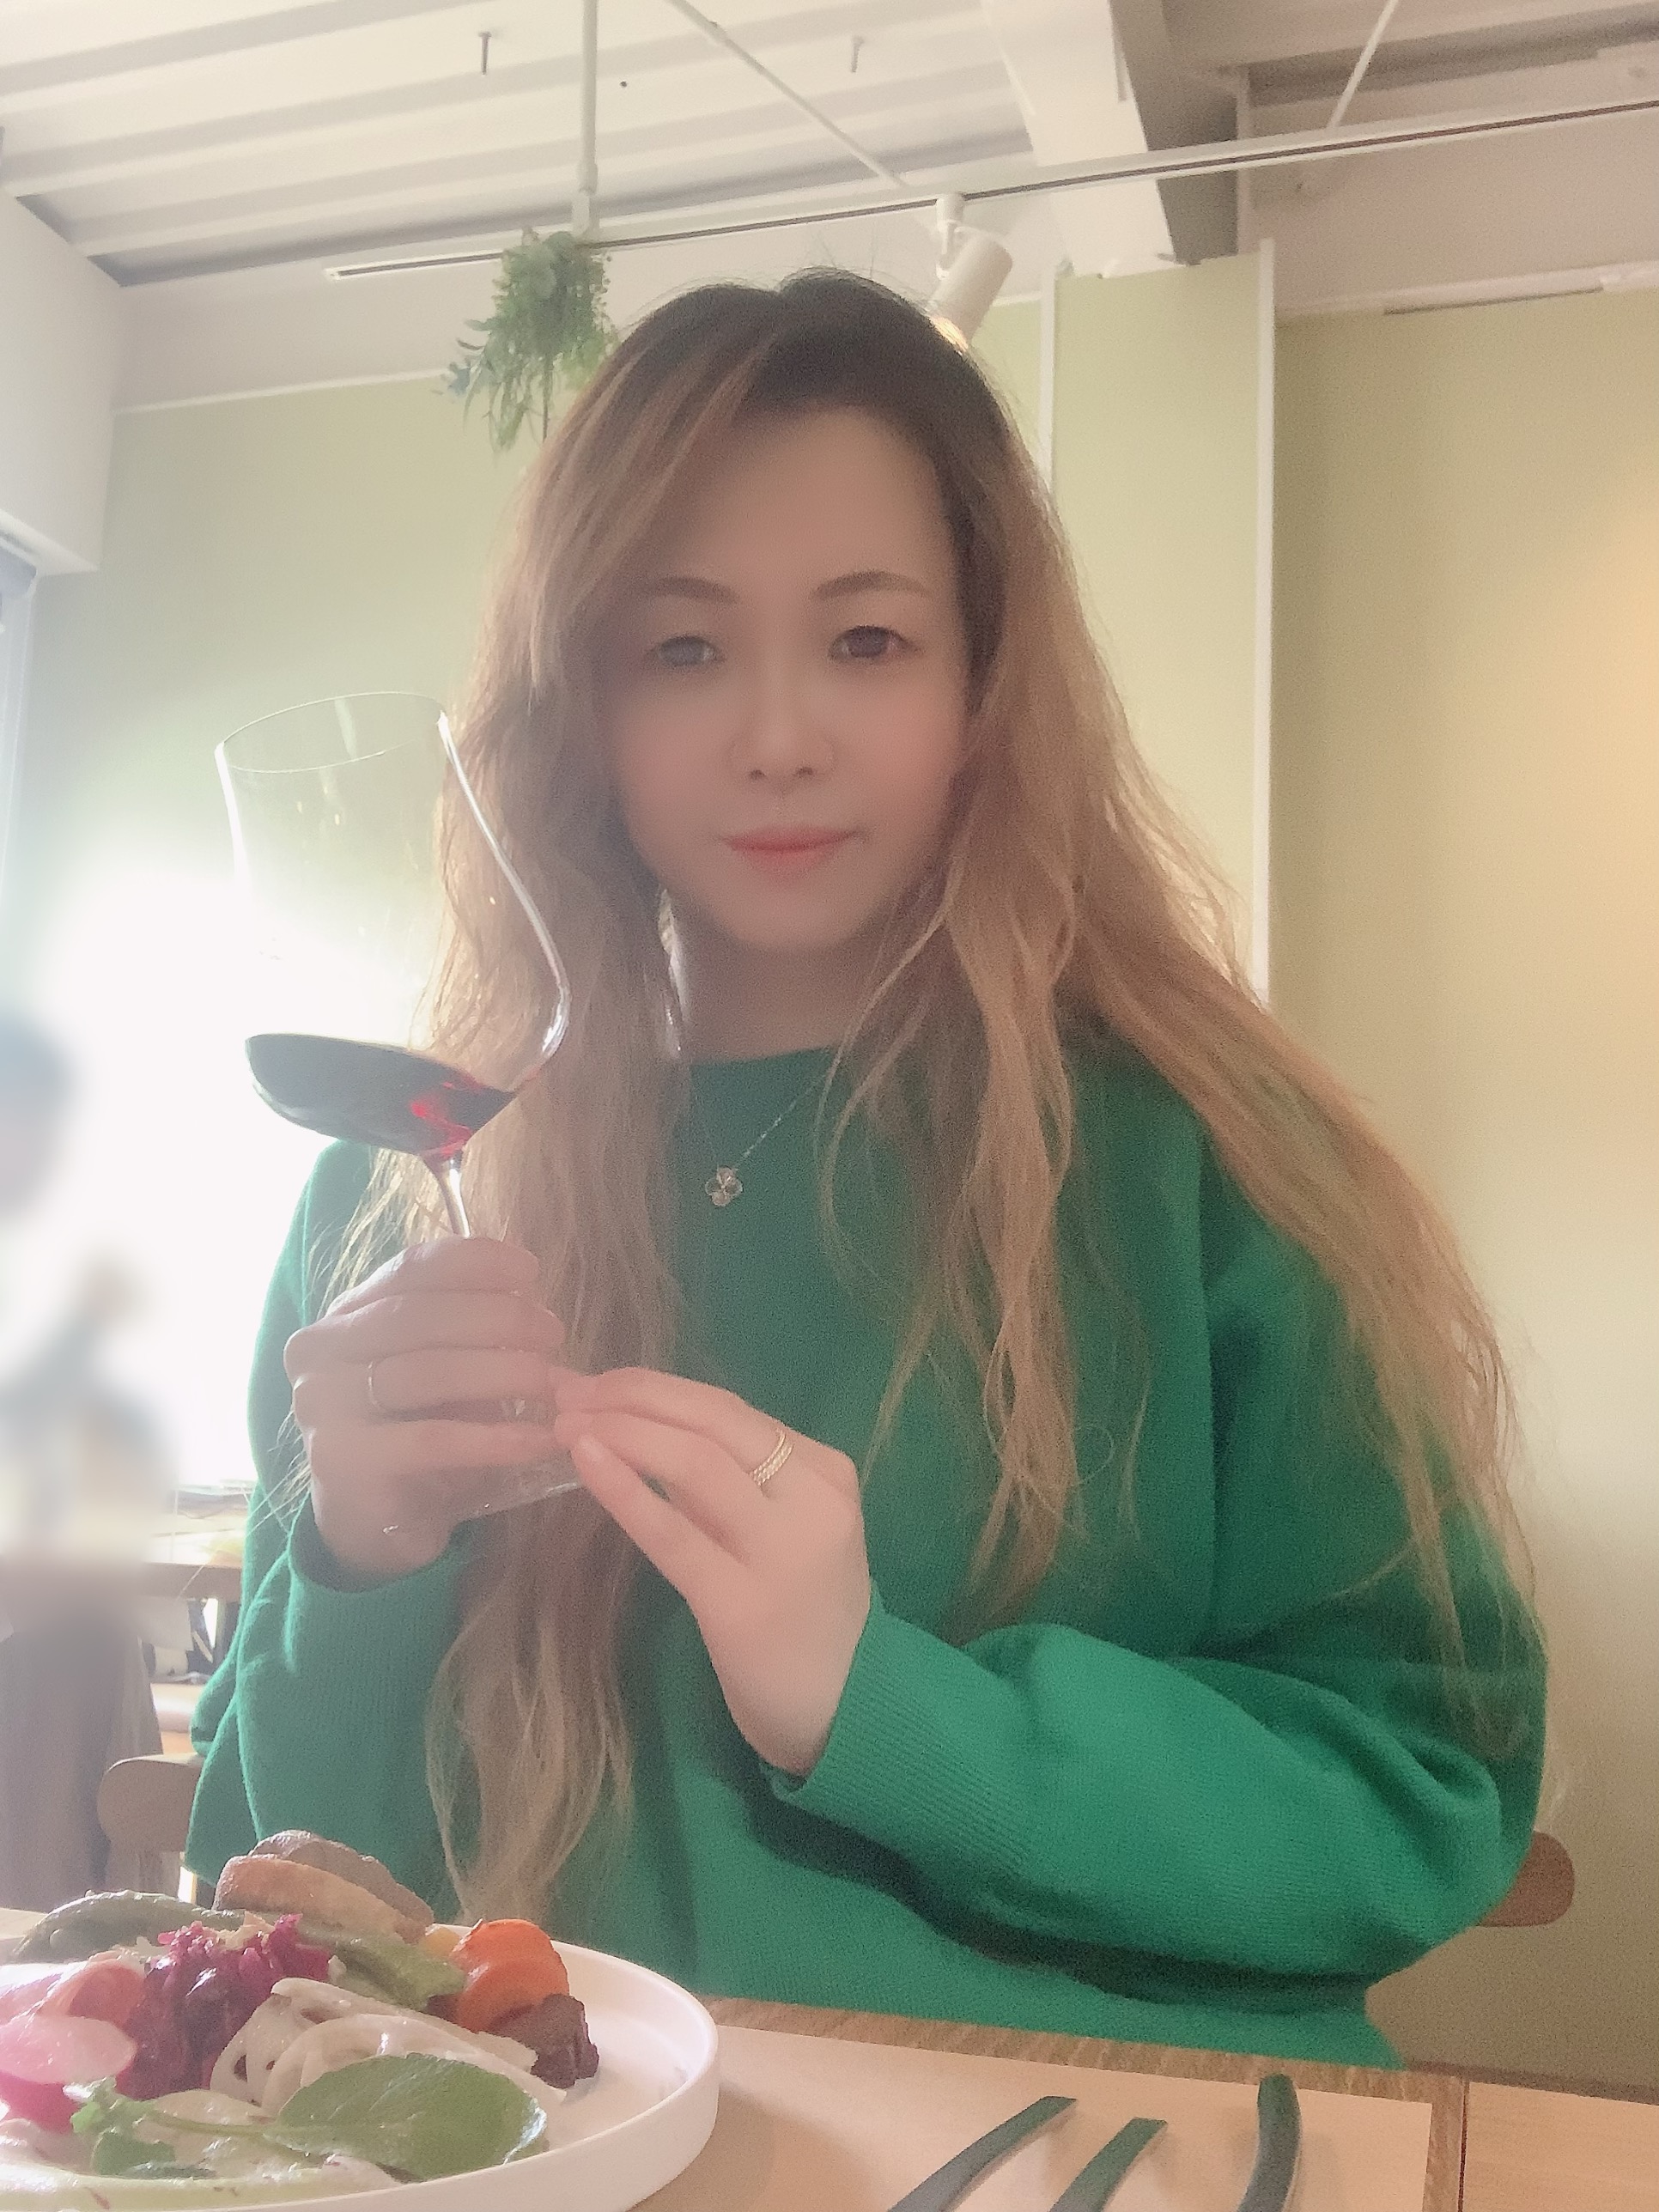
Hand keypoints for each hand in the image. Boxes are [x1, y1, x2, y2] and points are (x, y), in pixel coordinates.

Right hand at [284, 1237, 568, 1581]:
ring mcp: (322, 1407)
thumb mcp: (443, 1371)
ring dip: (501, 1372)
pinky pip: (432, 1440)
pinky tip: (538, 1440)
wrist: (373, 1525)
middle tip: (553, 1332)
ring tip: (551, 1383)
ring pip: (425, 1372)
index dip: (474, 1262)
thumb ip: (470, 1332)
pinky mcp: (342, 1463)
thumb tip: (537, 1310)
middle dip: (498, 1317)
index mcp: (344, 1316)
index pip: (409, 1268)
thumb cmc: (416, 1433)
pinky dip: (494, 1438)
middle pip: (419, 1315)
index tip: (530, 1270)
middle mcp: (319, 1352)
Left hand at [551, 1368, 869, 1775]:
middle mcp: (811, 1499)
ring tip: (564, 1424)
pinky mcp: (741, 1604)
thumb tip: (643, 1431)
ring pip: (695, 1462)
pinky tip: (586, 1463)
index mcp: (824, 1471)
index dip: (654, 1388)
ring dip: (622, 1431)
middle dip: (632, 1397)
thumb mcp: (783, 1530)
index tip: (596, 1382)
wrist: (845, 1711)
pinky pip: (673, 1534)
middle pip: (712, 1420)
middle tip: (567, 1393)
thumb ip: (730, 1484)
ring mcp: (781, 1551)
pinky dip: (625, 1489)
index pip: (728, 1409)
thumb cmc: (805, 1616)